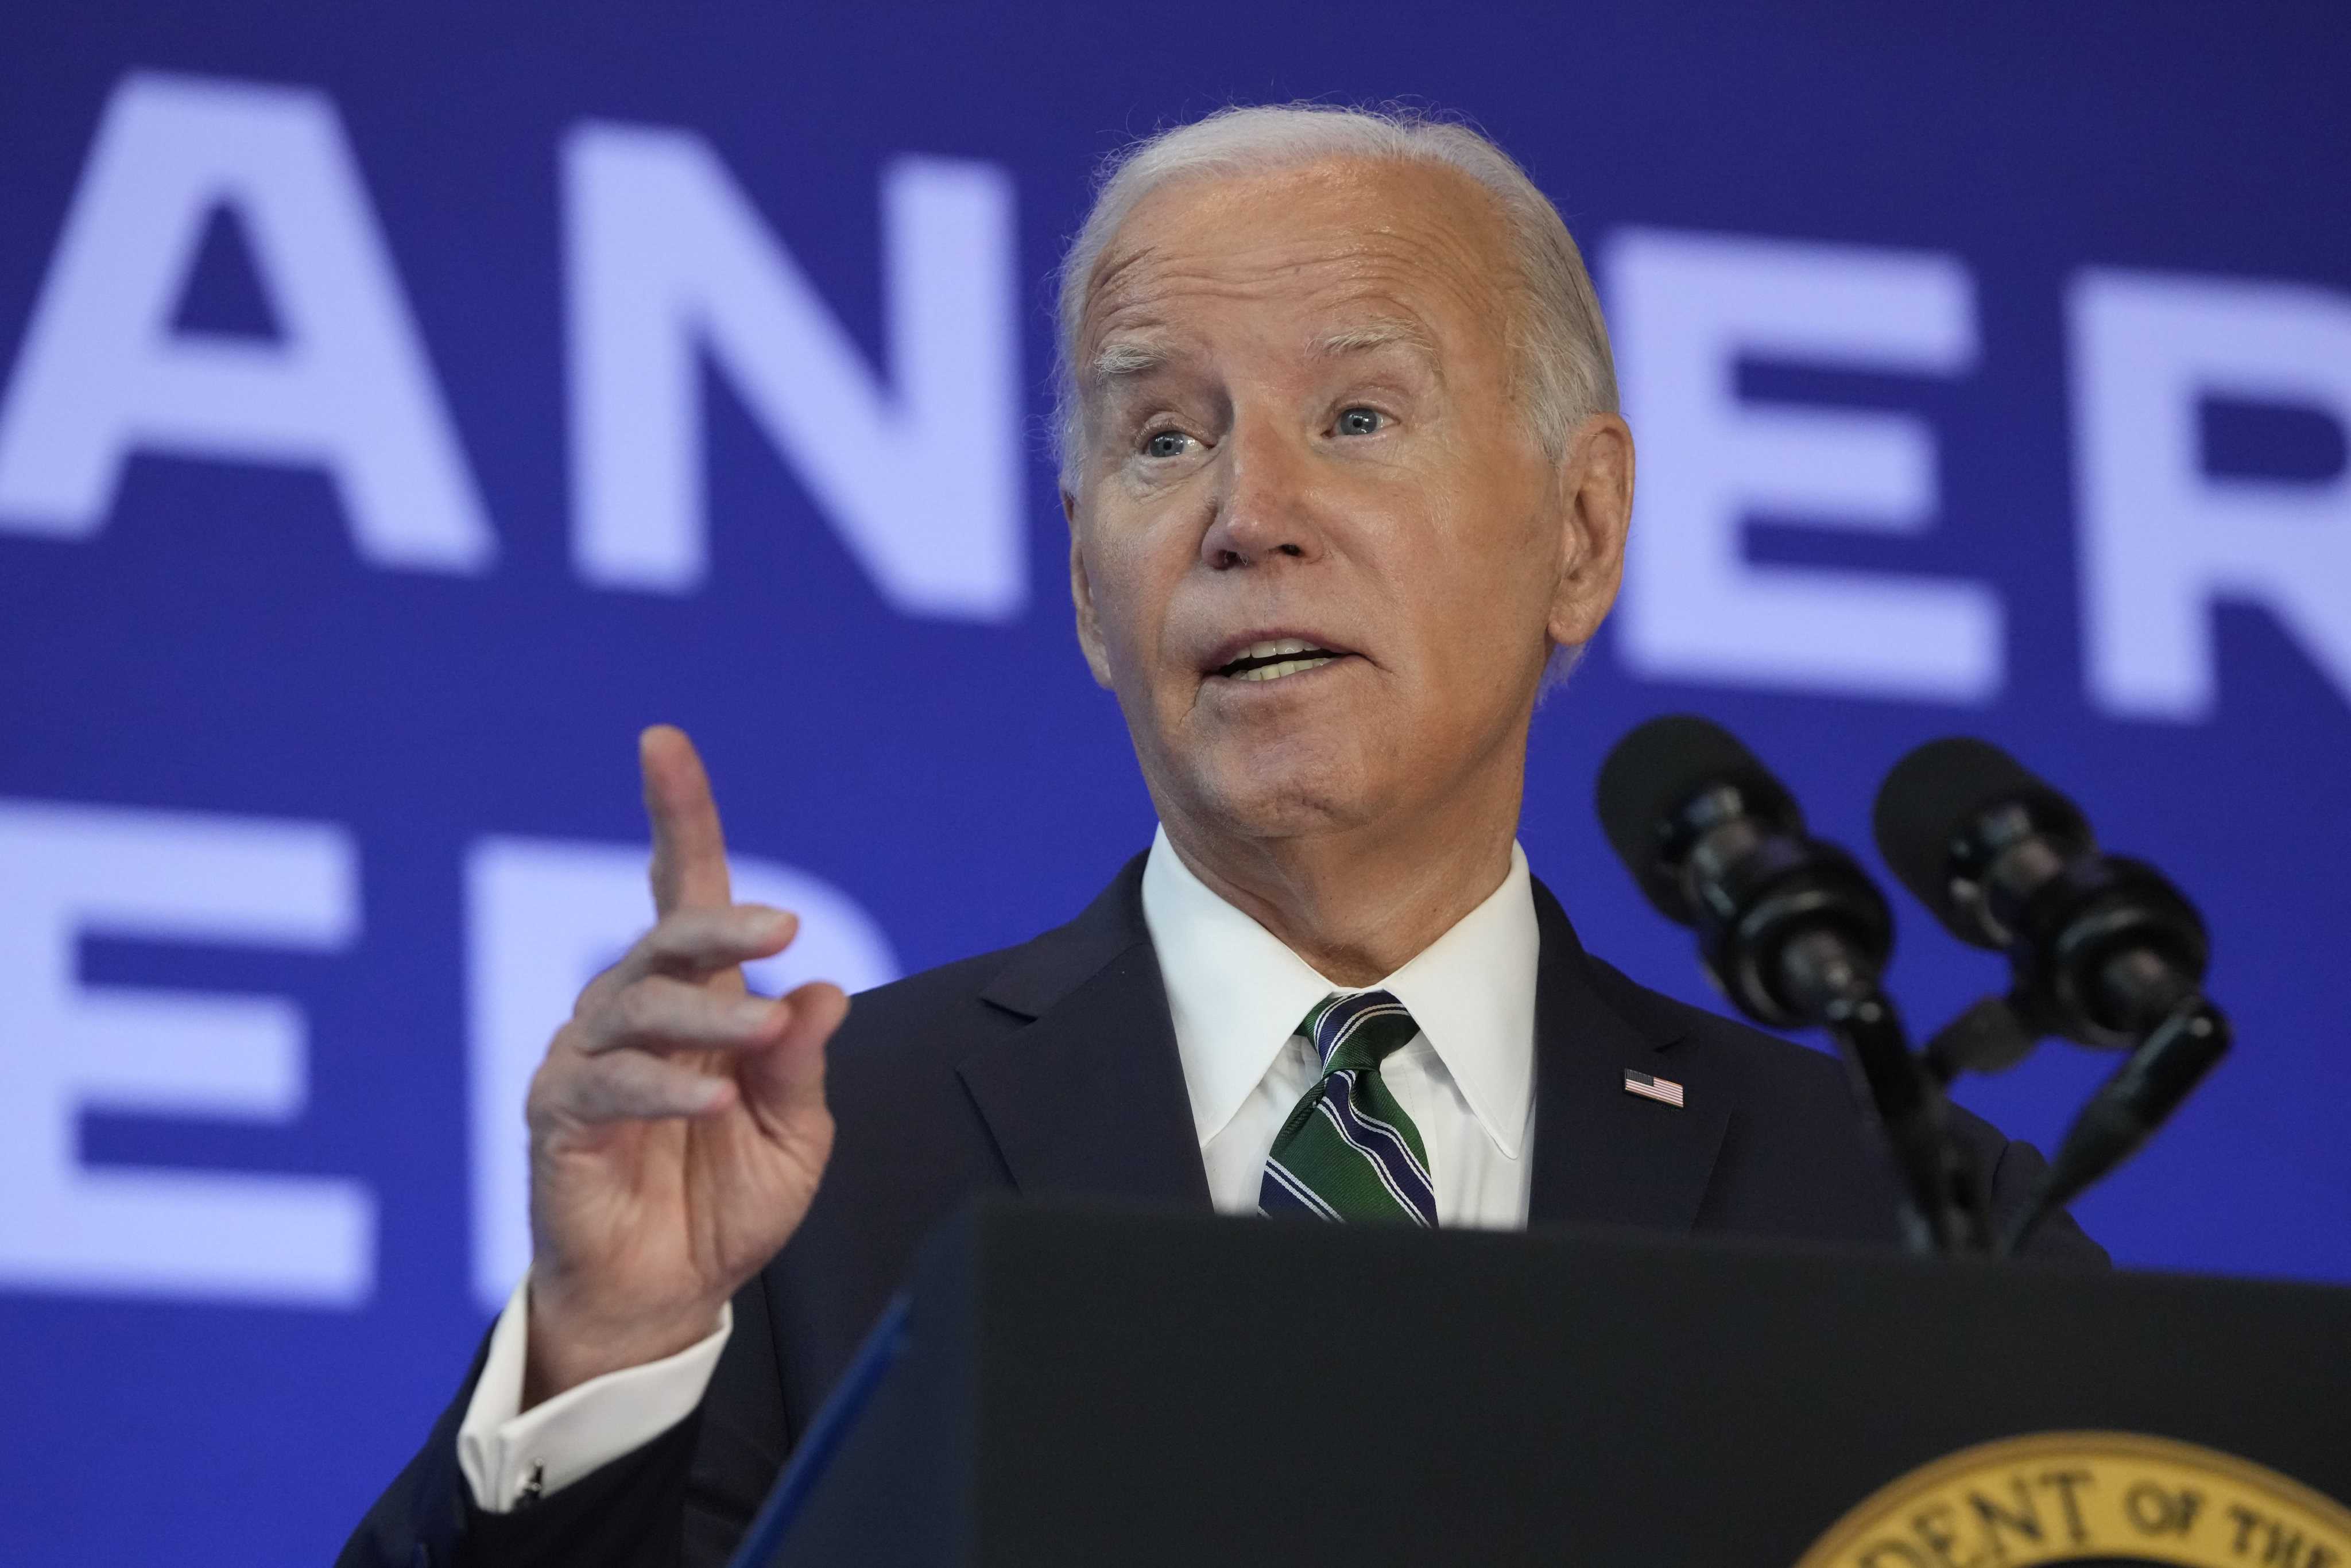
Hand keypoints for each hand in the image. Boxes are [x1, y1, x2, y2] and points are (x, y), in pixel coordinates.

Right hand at [520, 725, 846, 1406]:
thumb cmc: (727, 1204)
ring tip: (760, 1040)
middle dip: (721, 921)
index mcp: (697, 1001)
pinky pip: (609, 1082)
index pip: (685, 891)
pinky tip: (710, 1103)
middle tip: (782, 928)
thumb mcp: (794, 1134)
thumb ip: (800, 1065)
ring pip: (642, 1004)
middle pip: (667, 934)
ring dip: (709, 1015)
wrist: (670, 1297)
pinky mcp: (558, 1114)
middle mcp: (634, 1012)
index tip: (664, 741)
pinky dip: (666, 1088)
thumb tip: (820, 989)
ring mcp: (589, 1057)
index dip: (678, 814)